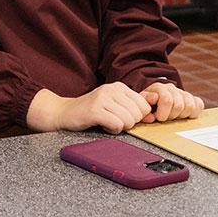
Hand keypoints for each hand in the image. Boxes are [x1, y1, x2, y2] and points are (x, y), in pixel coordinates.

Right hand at [28, 83, 150, 133]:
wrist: (63, 112)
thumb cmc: (92, 111)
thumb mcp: (114, 105)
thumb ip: (133, 108)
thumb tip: (153, 116)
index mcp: (120, 87)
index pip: (144, 106)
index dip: (136, 117)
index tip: (123, 118)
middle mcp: (112, 89)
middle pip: (138, 114)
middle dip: (128, 123)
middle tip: (113, 121)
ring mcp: (103, 98)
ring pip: (129, 120)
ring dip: (119, 127)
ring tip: (107, 122)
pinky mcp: (95, 110)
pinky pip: (117, 125)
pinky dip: (112, 130)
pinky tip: (102, 126)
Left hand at [141, 82, 203, 121]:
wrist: (154, 99)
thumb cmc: (147, 105)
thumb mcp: (141, 106)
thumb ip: (143, 110)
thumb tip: (151, 116)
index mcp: (158, 88)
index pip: (167, 100)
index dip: (163, 113)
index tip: (158, 117)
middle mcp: (172, 88)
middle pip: (179, 105)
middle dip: (171, 116)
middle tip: (165, 117)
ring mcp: (183, 93)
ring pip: (190, 106)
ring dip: (181, 115)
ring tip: (173, 116)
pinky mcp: (192, 98)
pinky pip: (199, 105)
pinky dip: (193, 112)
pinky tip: (184, 115)